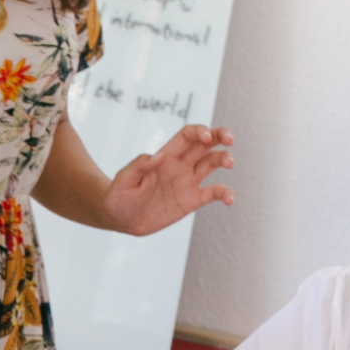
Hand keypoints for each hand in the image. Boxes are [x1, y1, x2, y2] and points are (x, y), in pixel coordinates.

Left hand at [104, 125, 233, 236]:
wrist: (119, 218)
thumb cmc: (118, 195)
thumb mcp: (124, 179)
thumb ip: (140, 166)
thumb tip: (159, 156)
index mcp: (165, 156)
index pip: (187, 136)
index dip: (199, 131)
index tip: (207, 136)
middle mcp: (180, 165)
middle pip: (205, 144)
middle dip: (220, 136)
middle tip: (230, 139)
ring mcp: (187, 182)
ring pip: (212, 164)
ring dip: (224, 159)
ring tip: (230, 162)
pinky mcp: (191, 201)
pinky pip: (213, 193)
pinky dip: (224, 193)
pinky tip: (230, 199)